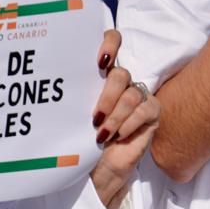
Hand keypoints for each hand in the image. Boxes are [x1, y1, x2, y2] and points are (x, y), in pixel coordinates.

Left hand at [88, 31, 160, 208]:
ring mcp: (137, 95)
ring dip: (115, 117)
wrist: (97, 168)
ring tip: (102, 134)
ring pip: (131, 94)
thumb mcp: (75, 112)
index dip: (110, 42)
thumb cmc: (82, 138)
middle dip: (107, 96)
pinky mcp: (151, 113)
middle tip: (95, 117)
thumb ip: (76, 91)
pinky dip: (129, 124)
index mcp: (101, 73)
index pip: (112, 40)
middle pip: (120, 73)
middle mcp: (121, 81)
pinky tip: (118, 136)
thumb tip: (58, 79)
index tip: (100, 60)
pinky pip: (145, 109)